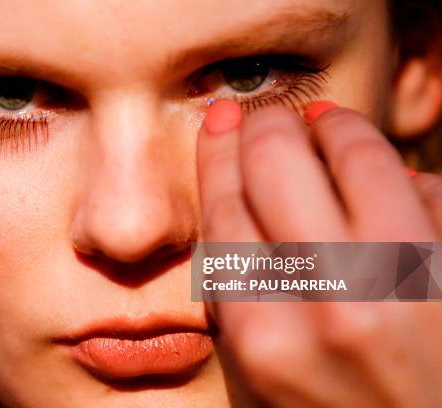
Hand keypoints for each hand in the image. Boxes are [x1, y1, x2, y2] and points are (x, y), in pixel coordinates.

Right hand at [196, 100, 441, 406]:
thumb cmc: (334, 406)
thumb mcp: (262, 368)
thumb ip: (237, 289)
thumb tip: (236, 192)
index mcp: (263, 338)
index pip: (224, 208)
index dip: (218, 151)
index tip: (222, 118)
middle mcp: (334, 307)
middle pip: (274, 160)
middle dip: (265, 123)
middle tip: (266, 118)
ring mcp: (411, 286)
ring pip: (355, 152)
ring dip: (335, 124)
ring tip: (324, 122)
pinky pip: (425, 184)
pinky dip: (398, 171)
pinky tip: (380, 173)